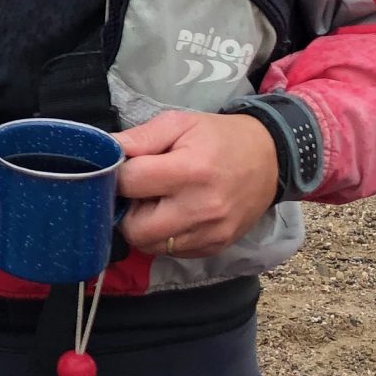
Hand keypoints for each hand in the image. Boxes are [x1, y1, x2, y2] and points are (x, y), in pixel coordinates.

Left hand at [115, 110, 279, 256]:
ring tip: (159, 202)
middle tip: (141, 191)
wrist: (270, 158)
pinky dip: (165, 236)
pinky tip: (176, 214)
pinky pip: (172, 252)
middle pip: (134, 227)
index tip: (126, 169)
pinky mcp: (216, 247)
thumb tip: (105, 151)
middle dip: (128, 209)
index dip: (118, 175)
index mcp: (190, 171)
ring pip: (150, 245)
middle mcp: (201, 208)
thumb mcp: (180, 123)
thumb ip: (140, 138)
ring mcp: (210, 232)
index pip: (129, 184)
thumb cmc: (219, 137)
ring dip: (145, 226)